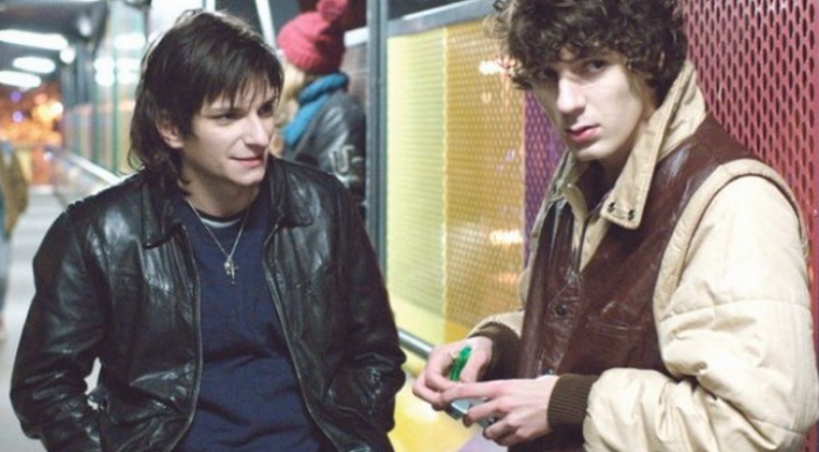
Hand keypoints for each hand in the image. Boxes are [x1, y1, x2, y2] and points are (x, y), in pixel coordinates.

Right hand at [411, 337, 492, 409]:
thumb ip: (472, 367)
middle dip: (434, 399)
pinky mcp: (438, 385)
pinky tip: (460, 404)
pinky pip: (435, 398)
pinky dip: (445, 404)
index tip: (460, 392)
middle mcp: (431, 366)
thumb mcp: (480, 353)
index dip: (444, 388)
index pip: (431, 376)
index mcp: (438, 355)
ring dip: (439, 403)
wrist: (480, 351)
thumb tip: (464, 382)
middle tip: (452, 404)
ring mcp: (433, 376)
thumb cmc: (478, 348)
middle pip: (419, 387)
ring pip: (424, 395)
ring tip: (458, 405)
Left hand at [442, 376, 558, 446]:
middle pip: (472, 415)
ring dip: (487, 431)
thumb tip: (482, 399)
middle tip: (469, 420)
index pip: (467, 389)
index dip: (449, 395)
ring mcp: (510, 420)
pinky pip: (502, 441)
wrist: (561, 400)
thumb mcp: (514, 383)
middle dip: (468, 419)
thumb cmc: (538, 389)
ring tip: (494, 427)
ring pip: (487, 432)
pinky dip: (502, 439)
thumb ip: (497, 391)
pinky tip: (507, 433)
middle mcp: (502, 404)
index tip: (440, 399)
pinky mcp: (520, 434)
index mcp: (499, 387)